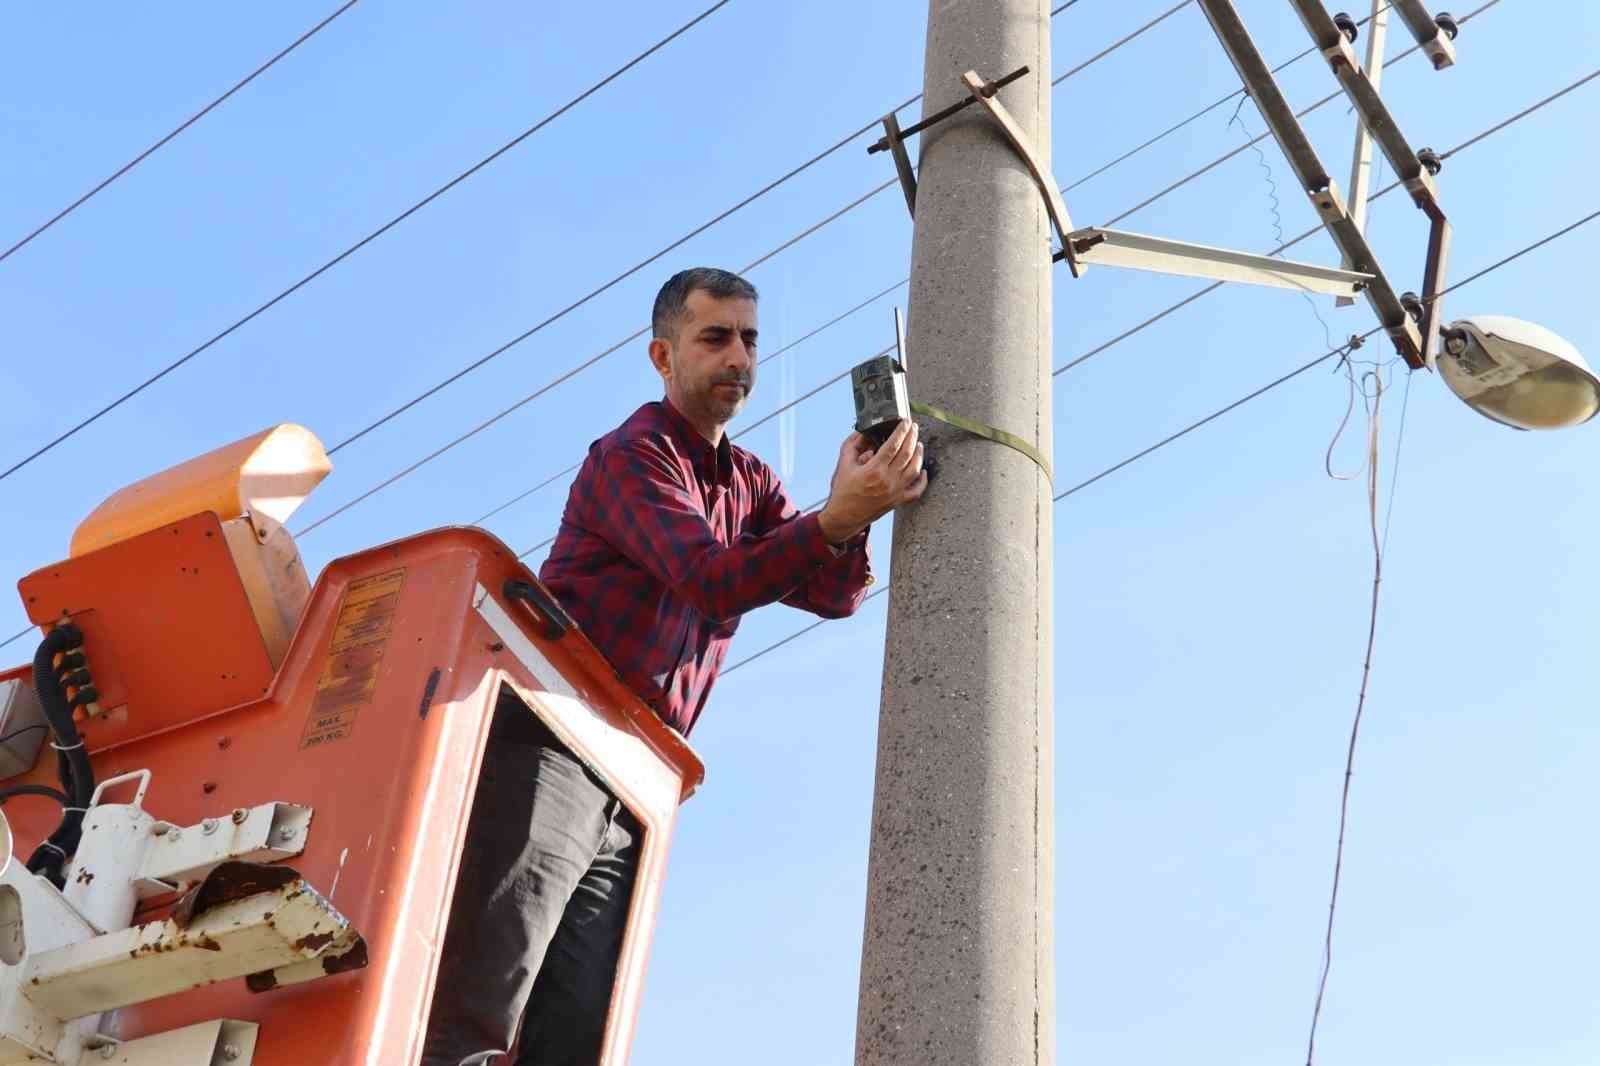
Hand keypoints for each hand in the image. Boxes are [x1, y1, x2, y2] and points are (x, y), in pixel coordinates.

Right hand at [817, 422, 927, 543]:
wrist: (844, 516)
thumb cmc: (843, 491)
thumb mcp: (843, 464)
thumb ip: (852, 445)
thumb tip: (863, 433)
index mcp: (874, 470)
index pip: (893, 445)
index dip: (901, 431)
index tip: (905, 422)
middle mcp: (887, 480)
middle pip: (907, 454)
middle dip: (912, 437)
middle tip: (913, 427)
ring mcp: (895, 492)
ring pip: (914, 469)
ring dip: (919, 454)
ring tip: (918, 443)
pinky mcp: (898, 501)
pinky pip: (916, 491)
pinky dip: (922, 480)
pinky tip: (923, 470)